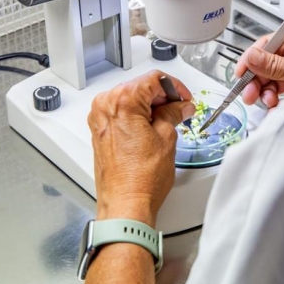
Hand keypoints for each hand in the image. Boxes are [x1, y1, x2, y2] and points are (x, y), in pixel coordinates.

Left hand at [88, 72, 195, 223]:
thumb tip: (180, 106)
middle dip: (162, 96)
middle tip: (181, 110)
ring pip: (130, 100)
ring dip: (150, 107)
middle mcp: (105, 107)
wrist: (126, 205)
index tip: (184, 98)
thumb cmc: (141, 179)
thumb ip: (173, 114)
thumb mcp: (167, 138)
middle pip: (139, 87)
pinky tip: (152, 129)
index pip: (153, 79)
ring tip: (168, 122)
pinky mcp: (99, 133)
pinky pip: (121, 114)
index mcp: (121, 101)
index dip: (175, 87)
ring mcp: (99, 120)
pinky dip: (137, 117)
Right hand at [234, 25, 283, 108]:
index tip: (241, 72)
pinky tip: (276, 107)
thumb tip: (252, 57)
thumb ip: (274, 65)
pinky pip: (281, 91)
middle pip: (268, 64)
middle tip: (250, 93)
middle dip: (258, 80)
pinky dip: (276, 101)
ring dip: (267, 92)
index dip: (252, 58)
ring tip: (269, 101)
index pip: (268, 43)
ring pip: (273, 80)